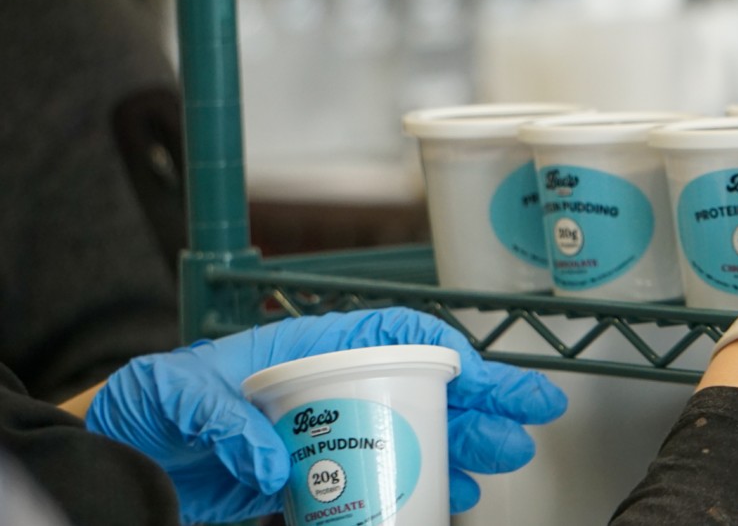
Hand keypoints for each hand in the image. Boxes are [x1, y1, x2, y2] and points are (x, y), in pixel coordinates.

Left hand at [85, 307, 566, 523]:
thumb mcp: (175, 394)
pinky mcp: (321, 476)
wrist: (120, 460)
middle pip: (423, 382)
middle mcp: (330, 385)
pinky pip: (391, 474)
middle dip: (482, 398)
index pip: (391, 333)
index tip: (481, 375)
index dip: (445, 348)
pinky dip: (429, 482)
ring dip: (467, 441)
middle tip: (529, 418)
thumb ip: (224, 419)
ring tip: (504, 457)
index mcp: (305, 347)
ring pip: (418, 428)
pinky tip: (457, 492)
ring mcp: (330, 431)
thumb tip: (273, 460)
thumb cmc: (146, 408)